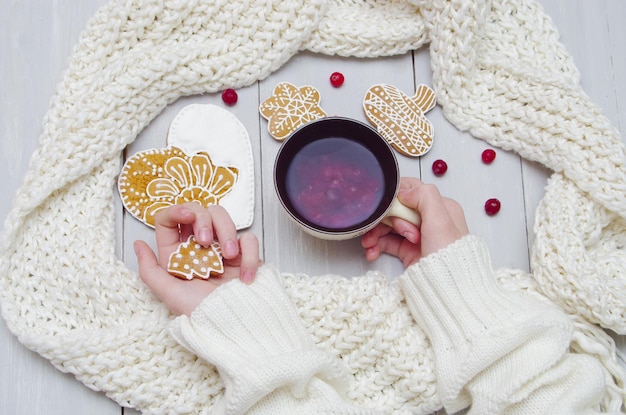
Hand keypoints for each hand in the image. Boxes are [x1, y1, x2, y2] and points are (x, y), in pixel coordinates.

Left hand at [134, 203, 260, 315]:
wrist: (239, 326)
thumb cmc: (204, 313)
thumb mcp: (170, 294)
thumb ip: (149, 271)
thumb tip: (138, 245)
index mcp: (178, 254)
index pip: (170, 220)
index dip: (177, 210)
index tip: (187, 216)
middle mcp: (199, 248)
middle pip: (198, 210)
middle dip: (203, 219)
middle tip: (205, 241)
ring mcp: (223, 248)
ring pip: (223, 217)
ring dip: (227, 231)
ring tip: (230, 256)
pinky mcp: (245, 254)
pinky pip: (249, 239)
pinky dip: (249, 255)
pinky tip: (245, 276)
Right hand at [361, 178, 468, 266]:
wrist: (448, 290)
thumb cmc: (450, 257)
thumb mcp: (440, 220)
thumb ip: (424, 196)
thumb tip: (404, 191)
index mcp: (440, 206)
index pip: (412, 190)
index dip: (395, 198)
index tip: (385, 209)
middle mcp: (429, 219)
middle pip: (397, 209)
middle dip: (384, 219)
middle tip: (380, 229)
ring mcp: (418, 235)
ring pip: (389, 225)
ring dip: (376, 233)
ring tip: (369, 244)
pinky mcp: (409, 250)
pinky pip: (387, 242)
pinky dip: (377, 245)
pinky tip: (371, 251)